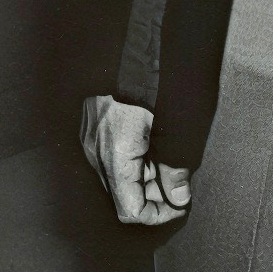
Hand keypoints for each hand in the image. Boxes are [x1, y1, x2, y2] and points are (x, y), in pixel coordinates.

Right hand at [81, 94, 192, 228]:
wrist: (130, 57)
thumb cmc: (151, 89)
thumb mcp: (173, 130)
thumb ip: (174, 167)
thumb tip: (178, 197)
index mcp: (116, 157)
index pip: (131, 210)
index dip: (158, 215)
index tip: (179, 206)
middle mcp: (98, 155)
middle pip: (125, 196)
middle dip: (154, 196)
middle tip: (179, 185)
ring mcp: (93, 143)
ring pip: (120, 178)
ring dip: (146, 178)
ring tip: (169, 163)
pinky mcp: (94, 132)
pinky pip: (114, 160)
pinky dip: (135, 162)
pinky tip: (153, 149)